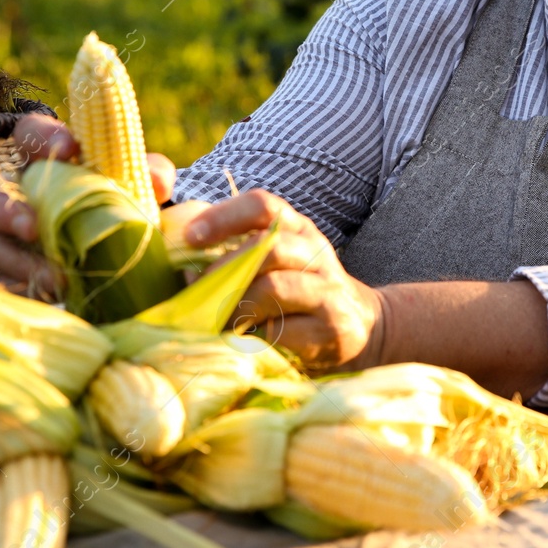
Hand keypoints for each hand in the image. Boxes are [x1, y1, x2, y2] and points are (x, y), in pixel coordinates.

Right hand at [0, 114, 184, 296]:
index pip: (29, 132)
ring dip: (16, 259)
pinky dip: (27, 282)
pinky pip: (2, 276)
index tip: (70, 149)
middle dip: (5, 210)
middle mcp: (20, 194)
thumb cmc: (130, 203)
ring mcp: (10, 235)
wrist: (135, 251)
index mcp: (49, 161)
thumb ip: (153, 172)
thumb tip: (155, 182)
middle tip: (36, 228)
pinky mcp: (14, 270)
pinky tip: (56, 289)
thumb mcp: (147, 184)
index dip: (40, 136)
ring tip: (53, 275)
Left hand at [185, 189, 382, 370]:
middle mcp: (316, 252)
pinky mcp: (333, 329)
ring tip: (221, 322)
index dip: (224, 217)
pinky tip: (249, 342)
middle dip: (224, 271)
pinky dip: (257, 337)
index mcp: (296, 229)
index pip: (262, 205)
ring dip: (238, 306)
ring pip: (274, 287)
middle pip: (267, 247)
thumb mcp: (275, 263)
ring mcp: (328, 290)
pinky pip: (284, 330)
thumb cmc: (298, 294)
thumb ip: (234, 256)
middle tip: (200, 293)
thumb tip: (184, 270)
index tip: (190, 237)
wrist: (362, 327)